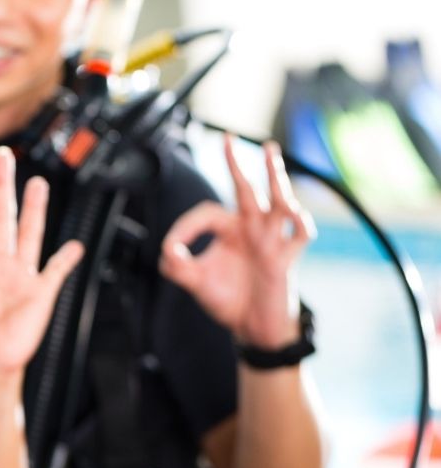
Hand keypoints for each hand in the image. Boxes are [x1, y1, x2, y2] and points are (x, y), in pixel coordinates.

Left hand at [0, 147, 83, 383]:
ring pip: (31, 233)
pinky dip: (67, 259)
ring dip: (36, 208)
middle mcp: (0, 261)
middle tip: (3, 156)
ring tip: (37, 183)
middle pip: (4, 215)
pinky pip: (57, 271)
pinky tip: (76, 246)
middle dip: (3, 186)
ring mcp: (22, 274)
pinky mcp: (42, 291)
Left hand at [160, 135, 314, 348]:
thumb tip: (167, 252)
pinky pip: (299, 235)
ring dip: (274, 177)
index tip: (174, 251)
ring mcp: (271, 241)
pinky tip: (293, 210)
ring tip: (271, 153)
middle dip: (236, 164)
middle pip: (246, 189)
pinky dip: (300, 222)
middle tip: (227, 137)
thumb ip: (177, 268)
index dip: (186, 226)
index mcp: (229, 230)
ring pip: (277, 202)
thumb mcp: (196, 283)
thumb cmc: (229, 300)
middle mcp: (251, 229)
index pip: (207, 212)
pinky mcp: (286, 259)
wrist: (252, 329)